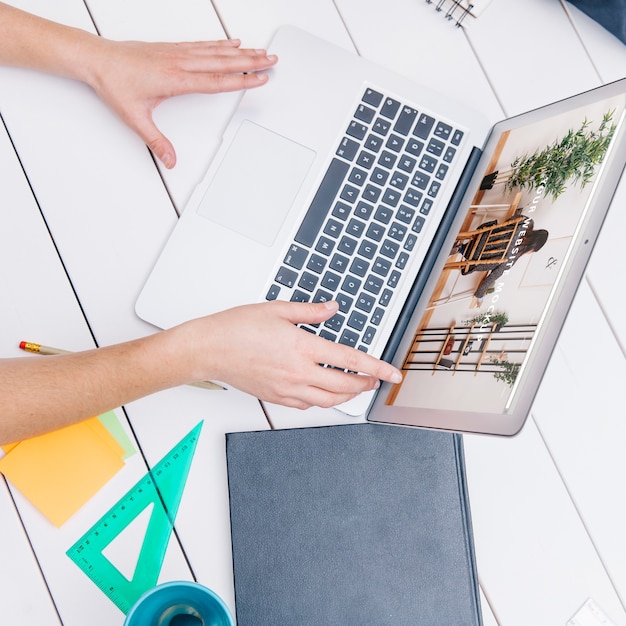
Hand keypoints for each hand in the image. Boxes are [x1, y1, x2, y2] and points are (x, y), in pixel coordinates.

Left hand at [82, 38, 277, 167]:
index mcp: (176, 80)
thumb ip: (156, 141)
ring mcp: (177, 53)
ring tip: (259, 51)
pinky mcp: (171, 48)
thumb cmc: (113, 82)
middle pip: (224, 62)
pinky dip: (219, 43)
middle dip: (251, 62)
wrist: (95, 59)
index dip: (241, 81)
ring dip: (241, 52)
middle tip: (271, 60)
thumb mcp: (135, 118)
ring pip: (216, 51)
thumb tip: (170, 159)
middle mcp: (180, 63)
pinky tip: (230, 42)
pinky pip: (202, 45)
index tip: (260, 79)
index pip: (217, 81)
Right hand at [182, 300, 402, 409]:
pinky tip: (324, 393)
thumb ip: (311, 311)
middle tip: (376, 380)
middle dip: (366, 384)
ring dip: (347, 396)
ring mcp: (286, 388)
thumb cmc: (237, 328)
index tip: (392, 373)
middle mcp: (298, 372)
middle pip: (344, 386)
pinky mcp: (275, 397)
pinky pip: (306, 405)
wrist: (209, 348)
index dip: (376, 367)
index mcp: (302, 347)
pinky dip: (321, 401)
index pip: (350, 360)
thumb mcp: (278, 309)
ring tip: (355, 388)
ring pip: (328, 401)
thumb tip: (333, 309)